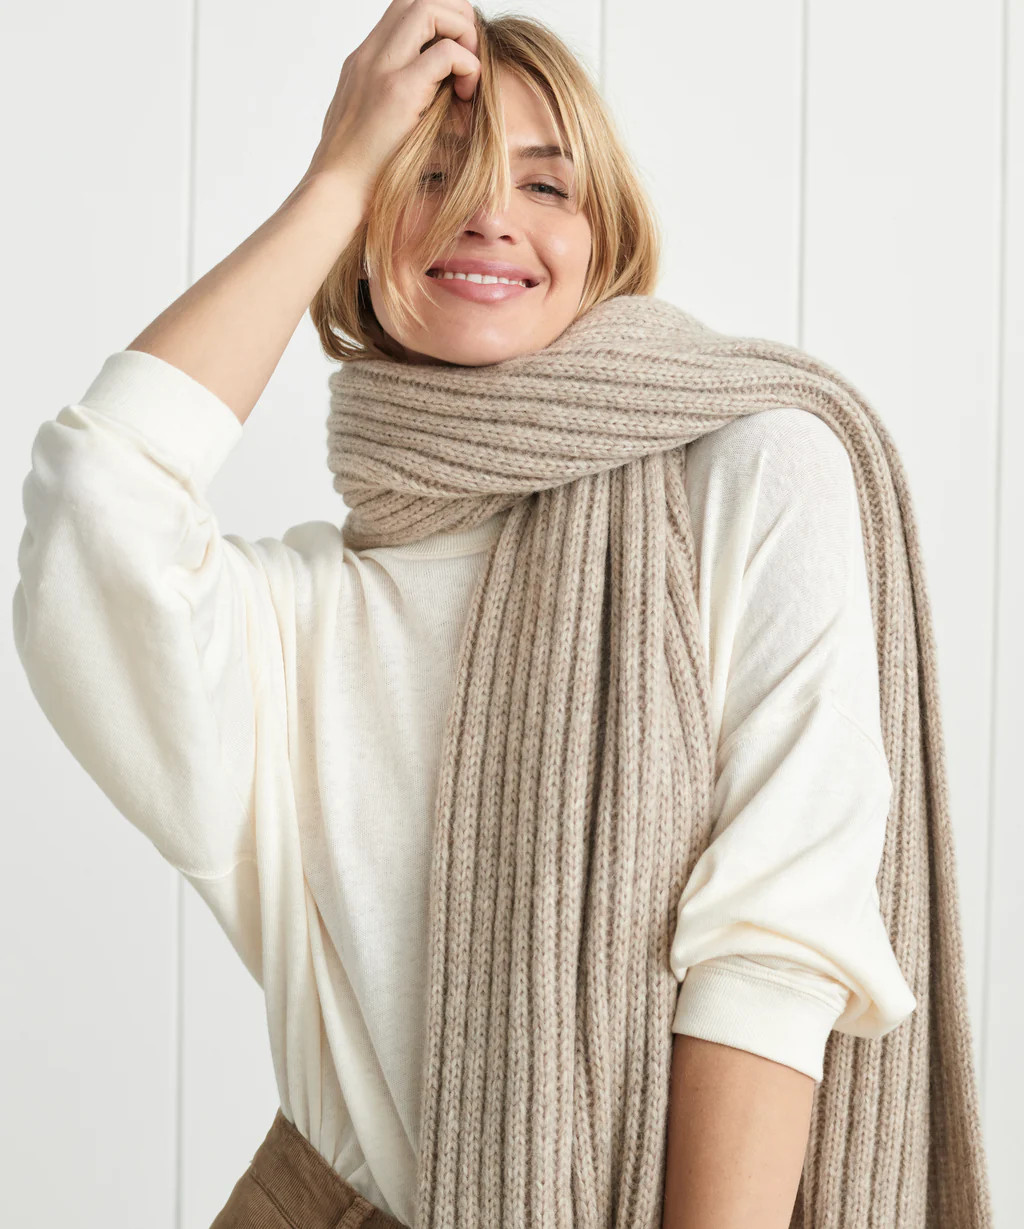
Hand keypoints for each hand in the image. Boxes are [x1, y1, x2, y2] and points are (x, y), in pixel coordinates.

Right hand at [301, 0, 480, 204]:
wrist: (336, 191)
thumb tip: (424, 97)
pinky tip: (466, 94)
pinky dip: (467, 65)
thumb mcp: (368, 121)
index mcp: (363, 59)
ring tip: (469, 73)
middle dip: (455, 14)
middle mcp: (370, 55)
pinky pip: (446, 54)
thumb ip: (390, 98)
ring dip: (462, 32)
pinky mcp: (399, 93)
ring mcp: (382, 69)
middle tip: (471, 54)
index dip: (439, 16)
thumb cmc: (356, 169)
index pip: (404, 7)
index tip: (456, 50)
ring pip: (430, 9)